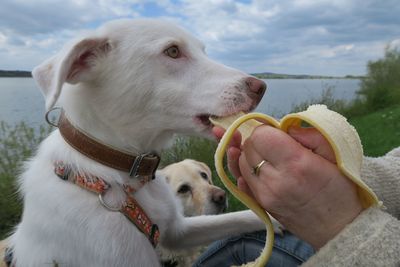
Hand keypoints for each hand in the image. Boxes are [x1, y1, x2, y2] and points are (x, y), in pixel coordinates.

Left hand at [214, 125, 362, 248]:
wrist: (340, 227)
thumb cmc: (342, 188)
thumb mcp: (336, 153)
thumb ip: (310, 134)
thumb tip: (284, 126)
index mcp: (296, 164)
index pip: (260, 136)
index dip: (267, 130)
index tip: (279, 134)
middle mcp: (276, 181)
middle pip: (248, 148)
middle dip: (259, 141)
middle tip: (275, 144)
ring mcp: (265, 195)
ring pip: (241, 163)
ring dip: (251, 155)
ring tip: (269, 156)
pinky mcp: (261, 205)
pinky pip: (241, 181)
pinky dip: (246, 170)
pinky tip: (257, 167)